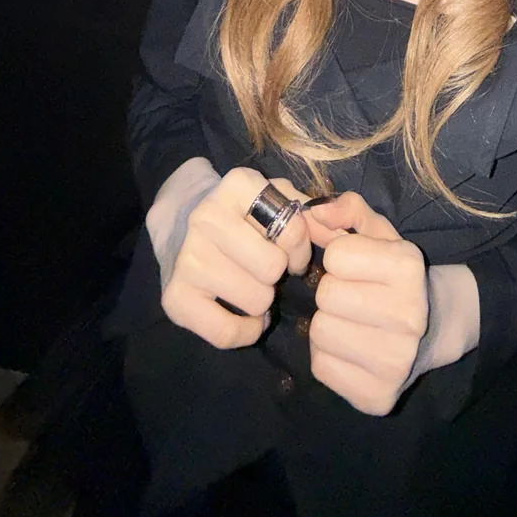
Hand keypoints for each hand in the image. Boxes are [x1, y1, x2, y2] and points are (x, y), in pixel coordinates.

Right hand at [159, 167, 311, 349]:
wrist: (178, 220)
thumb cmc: (242, 212)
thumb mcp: (278, 196)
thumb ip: (315, 213)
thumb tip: (341, 237)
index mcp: (238, 185)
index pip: (293, 228)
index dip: (300, 248)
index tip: (289, 250)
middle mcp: (206, 217)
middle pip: (273, 268)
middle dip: (277, 273)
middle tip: (265, 268)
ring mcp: (187, 258)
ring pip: (256, 300)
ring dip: (262, 299)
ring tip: (250, 283)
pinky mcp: (174, 298)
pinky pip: (228, 332)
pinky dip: (245, 330)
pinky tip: (244, 314)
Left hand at [303, 192, 429, 416]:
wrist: (435, 327)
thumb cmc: (396, 275)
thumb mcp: (381, 234)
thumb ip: (347, 211)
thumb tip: (312, 212)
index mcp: (409, 268)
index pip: (337, 256)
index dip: (340, 258)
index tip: (358, 267)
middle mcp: (409, 316)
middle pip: (326, 295)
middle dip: (333, 292)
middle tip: (353, 297)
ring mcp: (396, 362)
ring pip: (320, 332)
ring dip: (327, 324)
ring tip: (351, 322)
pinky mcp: (379, 396)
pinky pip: (322, 367)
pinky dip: (328, 356)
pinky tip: (351, 348)